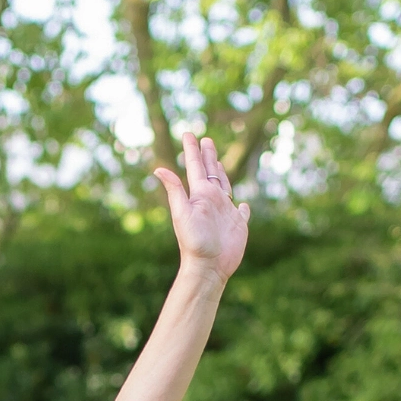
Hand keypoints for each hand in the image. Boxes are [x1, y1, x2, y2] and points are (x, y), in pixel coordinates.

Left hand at [154, 132, 248, 278]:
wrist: (207, 267)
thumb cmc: (194, 241)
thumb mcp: (182, 213)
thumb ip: (174, 190)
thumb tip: (158, 168)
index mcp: (199, 195)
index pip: (195, 167)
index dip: (193, 150)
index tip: (189, 133)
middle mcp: (211, 200)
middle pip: (210, 172)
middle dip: (208, 155)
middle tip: (205, 140)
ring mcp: (224, 212)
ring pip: (225, 186)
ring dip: (221, 173)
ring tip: (217, 162)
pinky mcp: (237, 224)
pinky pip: (242, 212)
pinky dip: (243, 206)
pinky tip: (242, 203)